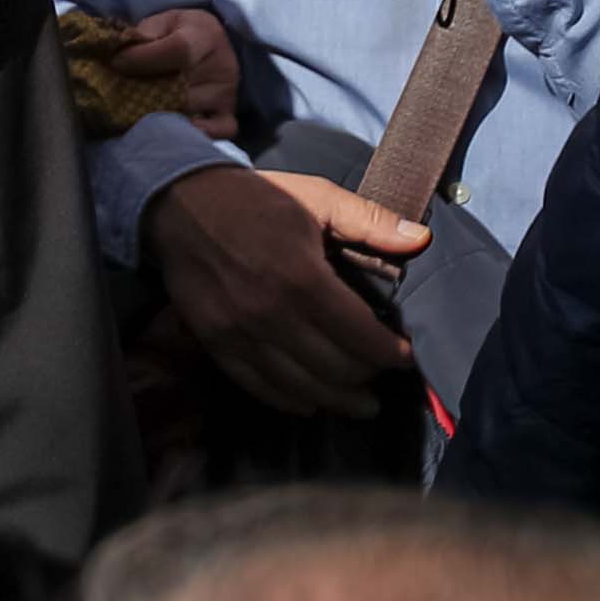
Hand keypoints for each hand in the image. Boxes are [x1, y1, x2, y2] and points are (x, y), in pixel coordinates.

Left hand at [116, 5, 245, 130]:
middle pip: (181, 85)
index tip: (118, 62)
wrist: (213, 41)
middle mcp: (222, 64)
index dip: (144, 58)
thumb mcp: (161, 21)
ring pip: (189, 109)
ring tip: (139, 104)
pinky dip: (197, 131)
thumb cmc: (179, 31)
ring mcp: (227, 92)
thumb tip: (121, 56)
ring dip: (159, 110)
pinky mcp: (229, 112)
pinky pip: (220, 130)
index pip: (179, 50)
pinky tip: (173, 125)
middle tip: (122, 89)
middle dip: (145, 89)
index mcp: (205, 34)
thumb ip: (142, 34)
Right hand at [145, 167, 426, 419]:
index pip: (361, 337)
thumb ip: (370, 219)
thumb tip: (421, 239)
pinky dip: (292, 402)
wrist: (178, 203)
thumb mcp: (316, 196)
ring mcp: (240, 334)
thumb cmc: (255, 199)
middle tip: (381, 373)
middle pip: (336, 369)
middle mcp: (271, 314)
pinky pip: (261, 388)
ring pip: (303, 388)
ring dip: (338, 401)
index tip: (405, 354)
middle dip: (368, 377)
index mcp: (301, 278)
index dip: (391, 353)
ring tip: (361, 404)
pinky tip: (312, 402)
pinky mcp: (215, 343)